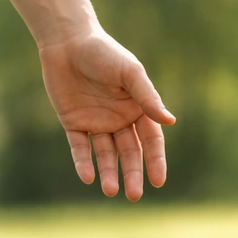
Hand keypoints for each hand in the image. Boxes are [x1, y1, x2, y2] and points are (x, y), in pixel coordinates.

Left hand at [39, 28, 174, 200]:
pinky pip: (80, 147)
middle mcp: (119, 119)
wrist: (67, 41)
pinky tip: (88, 177)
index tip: (158, 181)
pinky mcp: (73, 123)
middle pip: (129, 153)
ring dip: (109, 172)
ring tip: (110, 191)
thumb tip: (171, 122)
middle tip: (134, 195)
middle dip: (132, 174)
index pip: (151, 141)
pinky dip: (84, 163)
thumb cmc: (103, 52)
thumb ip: (148, 98)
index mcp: (137, 108)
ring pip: (106, 154)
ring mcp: (96, 123)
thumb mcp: (130, 73)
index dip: (155, 161)